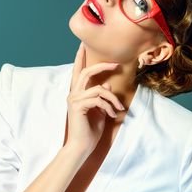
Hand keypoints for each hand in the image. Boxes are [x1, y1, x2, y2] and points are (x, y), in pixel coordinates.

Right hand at [65, 42, 124, 156]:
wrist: (82, 146)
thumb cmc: (90, 130)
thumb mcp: (100, 110)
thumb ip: (102, 97)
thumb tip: (107, 85)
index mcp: (77, 93)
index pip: (78, 71)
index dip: (80, 57)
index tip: (83, 44)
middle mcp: (73, 94)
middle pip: (86, 72)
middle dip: (102, 66)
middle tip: (116, 64)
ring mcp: (74, 99)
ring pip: (98, 88)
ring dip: (112, 98)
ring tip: (119, 108)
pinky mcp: (78, 106)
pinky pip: (98, 99)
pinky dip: (108, 106)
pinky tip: (112, 115)